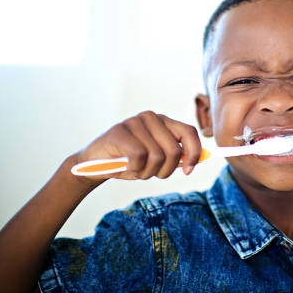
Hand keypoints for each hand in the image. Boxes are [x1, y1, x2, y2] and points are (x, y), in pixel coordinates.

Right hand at [74, 111, 201, 180]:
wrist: (94, 165)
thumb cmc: (130, 162)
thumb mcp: (157, 160)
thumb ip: (176, 157)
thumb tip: (199, 159)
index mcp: (164, 122)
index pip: (190, 132)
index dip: (194, 153)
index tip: (188, 171)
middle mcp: (151, 117)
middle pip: (174, 150)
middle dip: (165, 170)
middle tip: (151, 174)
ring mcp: (135, 122)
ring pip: (157, 156)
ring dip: (148, 172)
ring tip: (136, 170)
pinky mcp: (120, 131)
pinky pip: (139, 156)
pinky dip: (135, 168)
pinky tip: (126, 166)